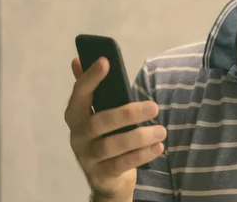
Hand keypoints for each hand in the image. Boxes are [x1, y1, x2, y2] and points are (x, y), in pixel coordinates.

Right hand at [64, 57, 166, 199]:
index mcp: (75, 115)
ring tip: (161, 131)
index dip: (91, 77)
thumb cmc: (105, 136)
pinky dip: (141, 156)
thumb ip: (90, 89)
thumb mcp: (97, 112)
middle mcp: (77, 136)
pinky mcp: (101, 175)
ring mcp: (87, 157)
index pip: (80, 93)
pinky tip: (157, 147)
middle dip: (127, 114)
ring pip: (110, 146)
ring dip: (139, 137)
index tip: (106, 61)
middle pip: (98, 123)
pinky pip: (121, 165)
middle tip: (154, 107)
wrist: (106, 177)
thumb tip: (77, 59)